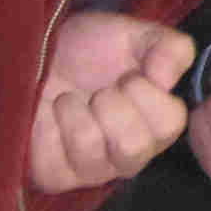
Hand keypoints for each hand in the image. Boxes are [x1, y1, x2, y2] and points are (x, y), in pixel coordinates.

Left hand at [31, 12, 194, 195]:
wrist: (40, 51)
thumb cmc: (91, 49)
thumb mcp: (137, 35)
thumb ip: (170, 49)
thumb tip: (166, 79)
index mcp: (155, 126)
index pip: (169, 124)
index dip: (147, 93)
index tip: (130, 75)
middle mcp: (129, 156)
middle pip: (134, 147)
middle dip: (112, 104)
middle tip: (101, 90)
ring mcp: (93, 170)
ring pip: (91, 150)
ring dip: (79, 111)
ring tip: (72, 98)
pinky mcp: (56, 175)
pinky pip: (59, 159)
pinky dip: (56, 123)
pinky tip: (54, 114)